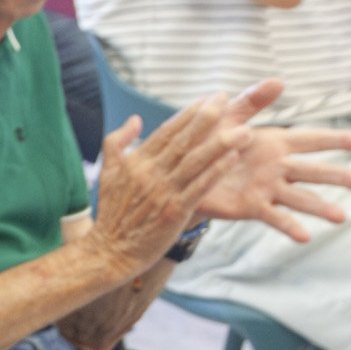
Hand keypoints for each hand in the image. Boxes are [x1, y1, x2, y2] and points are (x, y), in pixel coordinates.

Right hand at [88, 96, 245, 278]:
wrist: (110, 251)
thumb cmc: (112, 213)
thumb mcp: (106, 173)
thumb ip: (117, 143)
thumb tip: (136, 119)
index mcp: (136, 162)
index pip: (166, 131)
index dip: (189, 113)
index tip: (208, 98)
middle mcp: (150, 173)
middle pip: (183, 141)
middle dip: (206, 119)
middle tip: (226, 100)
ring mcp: (163, 192)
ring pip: (195, 162)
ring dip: (220, 144)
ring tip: (243, 130)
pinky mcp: (175, 211)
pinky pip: (200, 187)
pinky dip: (216, 171)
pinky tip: (232, 158)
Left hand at [192, 79, 350, 240]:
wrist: (182, 170)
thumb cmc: (207, 140)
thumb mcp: (228, 116)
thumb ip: (252, 101)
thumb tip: (278, 81)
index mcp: (275, 143)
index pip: (313, 140)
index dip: (339, 140)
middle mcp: (277, 167)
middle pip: (315, 172)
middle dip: (342, 177)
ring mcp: (267, 188)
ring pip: (300, 198)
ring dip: (321, 207)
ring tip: (341, 217)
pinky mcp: (251, 206)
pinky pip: (274, 217)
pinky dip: (289, 226)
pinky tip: (306, 236)